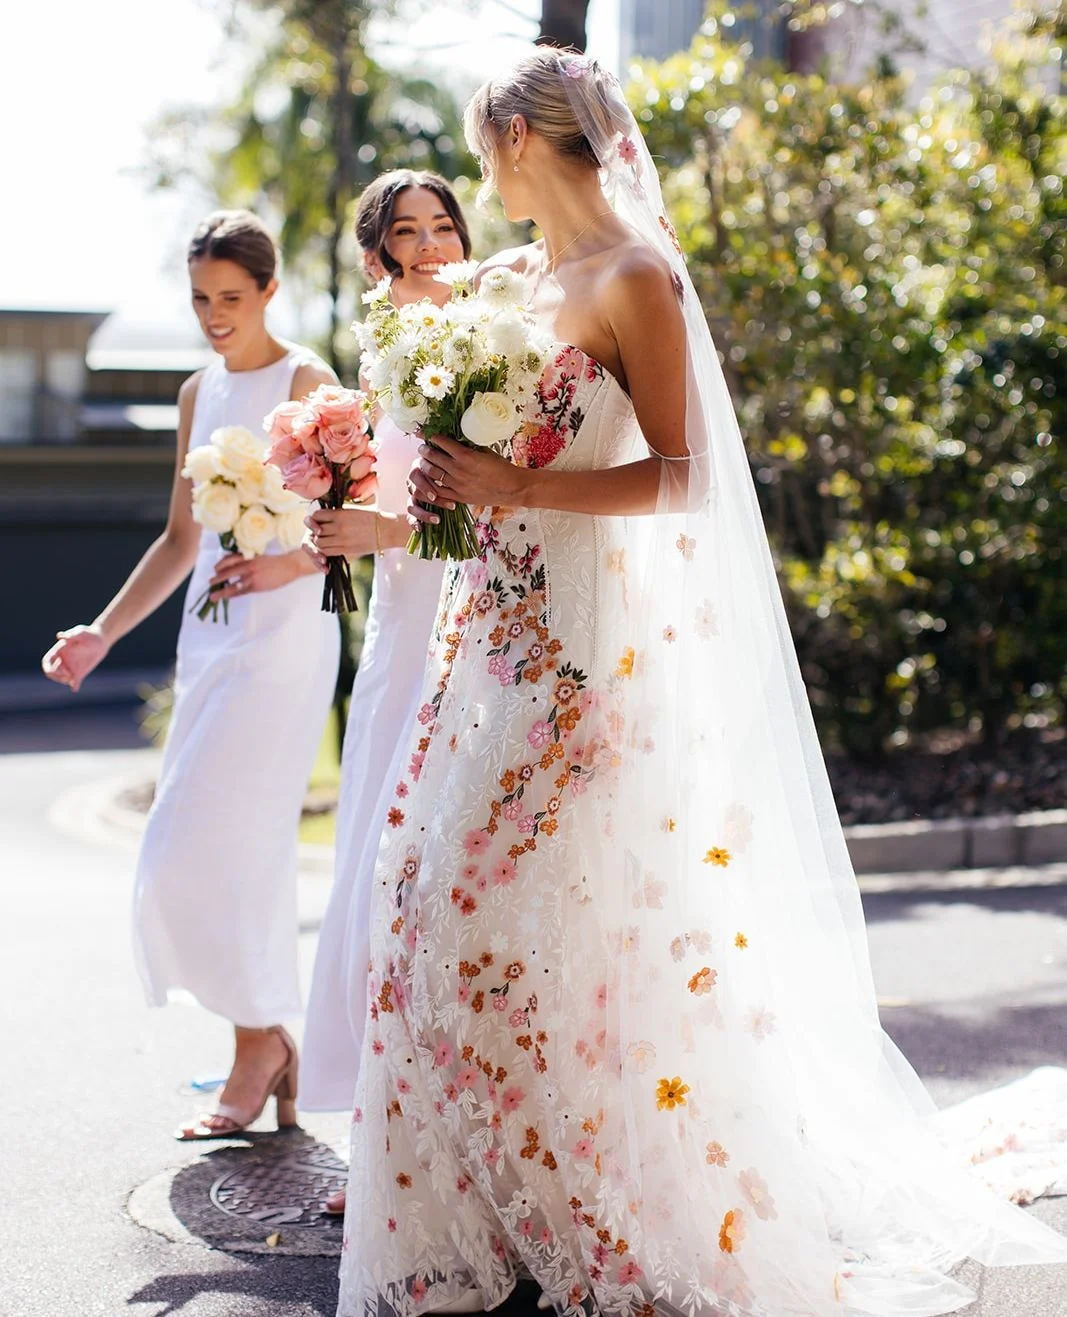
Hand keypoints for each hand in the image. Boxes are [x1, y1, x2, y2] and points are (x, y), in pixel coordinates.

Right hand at [41, 625, 109, 691]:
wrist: (101, 641)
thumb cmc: (88, 634)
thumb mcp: (81, 633)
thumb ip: (71, 635)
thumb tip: (59, 636)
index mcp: (58, 651)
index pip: (47, 662)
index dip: (51, 668)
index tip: (63, 669)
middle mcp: (62, 660)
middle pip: (51, 672)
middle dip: (57, 676)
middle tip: (69, 675)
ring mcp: (70, 667)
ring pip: (61, 678)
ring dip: (65, 680)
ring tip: (73, 677)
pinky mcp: (79, 672)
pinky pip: (74, 682)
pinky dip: (74, 686)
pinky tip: (75, 688)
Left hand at [208, 552, 298, 599]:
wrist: (288, 567)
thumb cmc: (273, 562)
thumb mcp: (258, 556)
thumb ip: (246, 560)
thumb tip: (232, 566)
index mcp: (247, 557)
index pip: (229, 560)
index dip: (220, 565)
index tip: (215, 569)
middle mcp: (247, 566)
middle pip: (227, 573)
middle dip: (217, 579)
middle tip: (209, 583)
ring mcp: (251, 577)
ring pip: (233, 586)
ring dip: (222, 592)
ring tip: (213, 596)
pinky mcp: (256, 587)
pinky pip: (242, 592)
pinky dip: (233, 595)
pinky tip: (228, 597)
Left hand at [305, 507, 378, 563]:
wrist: (386, 530)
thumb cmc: (372, 518)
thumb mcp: (353, 510)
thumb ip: (337, 513)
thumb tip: (324, 516)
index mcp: (340, 514)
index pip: (317, 515)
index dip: (314, 518)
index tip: (318, 519)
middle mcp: (339, 527)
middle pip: (315, 530)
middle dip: (315, 530)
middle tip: (319, 530)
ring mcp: (342, 540)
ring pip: (319, 543)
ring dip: (319, 541)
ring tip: (324, 539)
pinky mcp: (346, 550)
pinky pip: (328, 551)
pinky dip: (325, 550)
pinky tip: (329, 546)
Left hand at [406, 435, 528, 525]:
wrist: (513, 488)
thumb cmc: (501, 467)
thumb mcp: (485, 451)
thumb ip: (468, 446)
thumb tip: (454, 438)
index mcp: (466, 455)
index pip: (441, 442)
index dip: (429, 436)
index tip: (422, 432)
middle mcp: (458, 470)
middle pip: (433, 457)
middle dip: (424, 450)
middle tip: (422, 447)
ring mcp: (457, 485)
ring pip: (433, 474)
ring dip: (425, 466)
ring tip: (423, 462)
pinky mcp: (459, 497)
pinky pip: (439, 492)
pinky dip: (431, 485)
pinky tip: (429, 481)